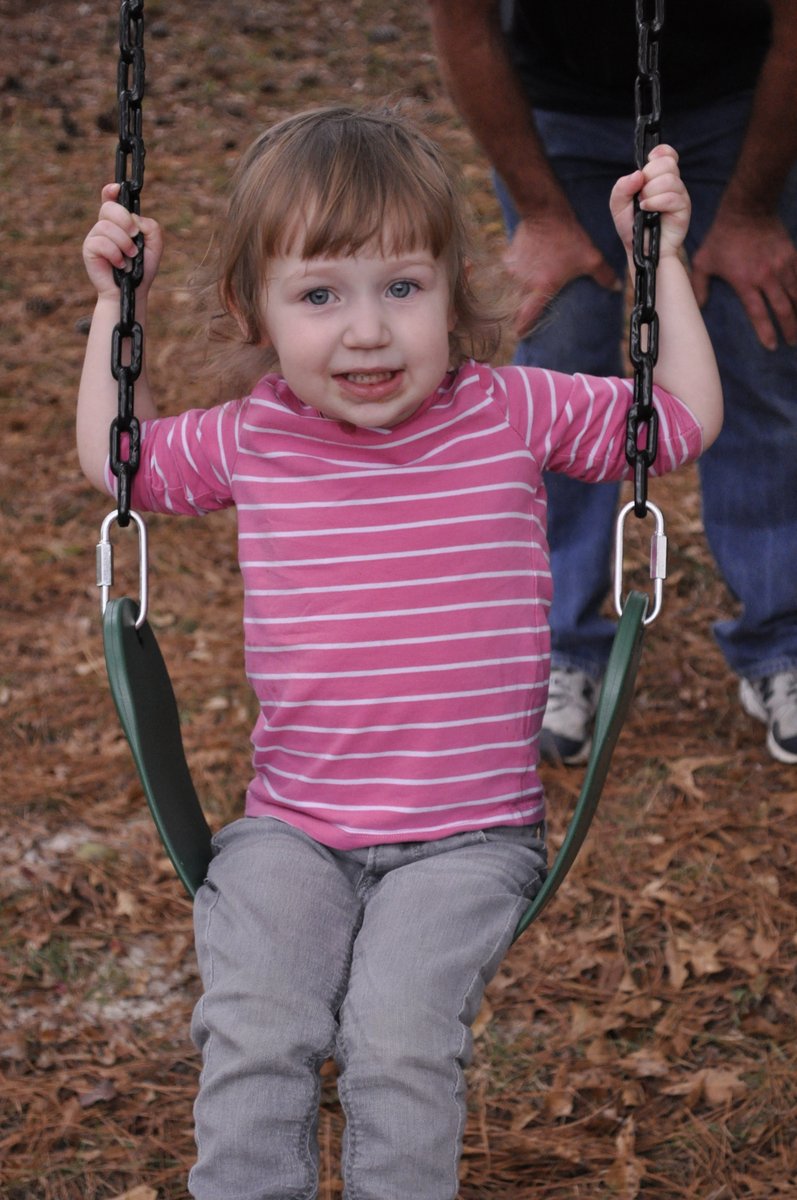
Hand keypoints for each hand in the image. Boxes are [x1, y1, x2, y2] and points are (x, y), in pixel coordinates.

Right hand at [82, 182, 162, 300]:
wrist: (132, 291)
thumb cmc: (141, 268)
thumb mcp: (154, 246)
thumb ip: (150, 227)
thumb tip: (135, 220)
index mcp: (119, 221)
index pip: (109, 198)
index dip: (110, 191)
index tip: (117, 188)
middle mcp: (104, 225)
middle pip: (108, 207)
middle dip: (125, 220)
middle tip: (135, 237)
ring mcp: (95, 236)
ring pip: (106, 226)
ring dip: (124, 243)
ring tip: (131, 257)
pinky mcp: (89, 249)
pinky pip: (101, 242)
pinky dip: (115, 254)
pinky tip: (120, 265)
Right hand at [503, 211, 618, 337]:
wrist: (544, 212)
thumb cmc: (568, 237)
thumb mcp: (590, 257)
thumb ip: (603, 275)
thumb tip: (616, 287)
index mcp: (541, 289)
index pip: (525, 318)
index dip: (523, 329)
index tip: (523, 334)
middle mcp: (523, 284)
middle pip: (517, 305)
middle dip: (523, 309)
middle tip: (531, 309)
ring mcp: (513, 271)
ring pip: (513, 288)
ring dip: (521, 289)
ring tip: (532, 285)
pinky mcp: (508, 258)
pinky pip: (511, 272)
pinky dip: (519, 272)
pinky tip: (528, 266)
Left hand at [610, 144, 690, 260]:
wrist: (640, 250)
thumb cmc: (632, 227)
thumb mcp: (618, 206)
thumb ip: (621, 188)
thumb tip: (637, 174)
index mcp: (658, 178)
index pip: (667, 154)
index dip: (660, 152)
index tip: (649, 160)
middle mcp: (671, 184)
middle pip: (667, 163)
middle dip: (648, 176)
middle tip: (640, 193)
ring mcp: (679, 195)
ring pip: (669, 179)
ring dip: (650, 192)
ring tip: (643, 205)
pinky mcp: (683, 209)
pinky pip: (671, 197)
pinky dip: (655, 202)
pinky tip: (647, 210)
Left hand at [691, 206, 796, 349]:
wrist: (747, 209)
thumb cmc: (722, 236)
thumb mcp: (703, 261)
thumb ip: (698, 285)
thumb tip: (697, 307)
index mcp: (745, 281)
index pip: (758, 313)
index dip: (766, 331)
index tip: (771, 346)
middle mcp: (766, 276)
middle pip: (783, 308)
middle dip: (789, 328)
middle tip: (791, 343)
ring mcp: (782, 265)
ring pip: (796, 295)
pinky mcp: (791, 254)